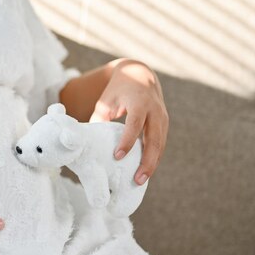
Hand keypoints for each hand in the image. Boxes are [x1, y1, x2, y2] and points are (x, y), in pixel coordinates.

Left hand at [89, 59, 168, 184]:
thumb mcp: (106, 101)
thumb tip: (89, 142)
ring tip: (140, 180)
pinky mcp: (164, 124)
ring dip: (152, 164)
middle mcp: (155, 110)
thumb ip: (99, 119)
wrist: (140, 74)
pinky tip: (145, 172)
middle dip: (147, 161)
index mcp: (139, 101)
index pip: (135, 123)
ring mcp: (162, 118)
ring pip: (160, 145)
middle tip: (137, 180)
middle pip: (154, 139)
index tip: (117, 156)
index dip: (127, 141)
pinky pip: (161, 144)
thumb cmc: (118, 90)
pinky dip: (154, 158)